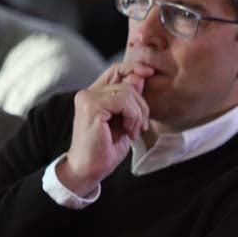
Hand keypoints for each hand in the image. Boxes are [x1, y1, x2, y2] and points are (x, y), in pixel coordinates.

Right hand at [57, 64, 151, 196]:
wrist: (90, 169)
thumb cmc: (107, 148)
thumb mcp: (125, 120)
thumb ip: (130, 99)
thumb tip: (141, 76)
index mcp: (95, 94)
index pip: (117, 70)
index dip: (134, 68)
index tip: (150, 73)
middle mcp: (88, 93)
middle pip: (128, 83)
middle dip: (142, 106)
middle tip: (141, 127)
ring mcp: (88, 99)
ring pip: (128, 92)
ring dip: (138, 114)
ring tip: (133, 131)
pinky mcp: (91, 107)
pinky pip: (123, 102)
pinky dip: (133, 117)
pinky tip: (128, 131)